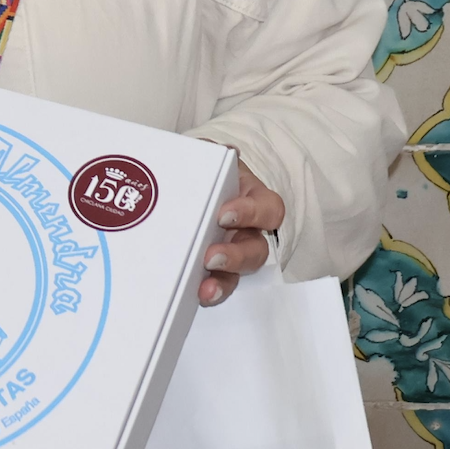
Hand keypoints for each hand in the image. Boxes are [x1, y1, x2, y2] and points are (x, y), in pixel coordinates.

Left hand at [201, 161, 284, 306]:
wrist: (181, 183)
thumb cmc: (202, 170)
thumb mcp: (208, 157)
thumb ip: (213, 153)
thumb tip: (228, 153)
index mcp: (252, 200)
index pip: (268, 209)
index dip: (250, 214)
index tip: (224, 214)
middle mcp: (246, 230)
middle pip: (256, 250)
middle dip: (236, 257)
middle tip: (211, 257)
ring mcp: (229, 251)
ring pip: (238, 273)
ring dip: (224, 282)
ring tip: (206, 289)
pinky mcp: (210, 268)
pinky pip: (216, 285)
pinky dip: (208, 291)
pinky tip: (195, 295)